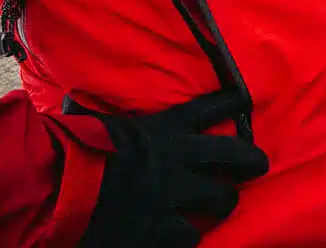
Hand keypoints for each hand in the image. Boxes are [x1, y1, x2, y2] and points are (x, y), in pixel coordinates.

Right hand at [72, 89, 268, 247]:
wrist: (58, 190)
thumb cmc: (71, 151)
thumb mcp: (95, 124)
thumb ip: (107, 118)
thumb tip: (74, 100)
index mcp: (163, 129)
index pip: (209, 108)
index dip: (231, 103)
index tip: (244, 102)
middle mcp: (178, 159)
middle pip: (235, 155)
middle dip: (252, 161)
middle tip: (259, 166)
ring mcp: (174, 195)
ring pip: (221, 201)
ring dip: (222, 205)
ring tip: (220, 208)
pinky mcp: (161, 229)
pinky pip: (190, 237)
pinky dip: (186, 238)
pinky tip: (182, 237)